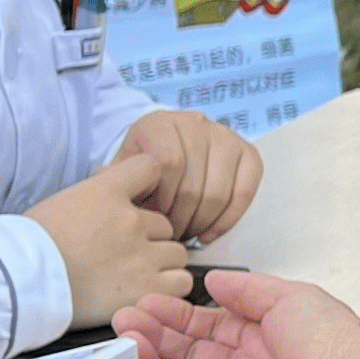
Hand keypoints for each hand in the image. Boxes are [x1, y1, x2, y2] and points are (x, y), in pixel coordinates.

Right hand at [28, 153, 194, 326]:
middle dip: (150, 237)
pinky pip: (181, 283)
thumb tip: (113, 184)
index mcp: (107, 191)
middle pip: (165, 224)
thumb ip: (98, 194)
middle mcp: (131, 220)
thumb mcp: (64, 201)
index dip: (149, 184)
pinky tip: (147, 290)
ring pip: (177, 253)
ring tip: (134, 274)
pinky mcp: (146, 288)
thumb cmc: (33, 244)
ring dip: (162, 263)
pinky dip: (169, 287)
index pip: (151, 167)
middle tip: (124, 253)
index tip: (140, 201)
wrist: (19, 281)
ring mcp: (142, 255)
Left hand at [114, 110, 263, 242]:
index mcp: (160, 123)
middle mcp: (196, 123)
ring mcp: (226, 137)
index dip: (162, 199)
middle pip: (194, 183)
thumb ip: (115, 182)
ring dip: (202, 222)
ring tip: (188, 233)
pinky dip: (227, 220)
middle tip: (171, 235)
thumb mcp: (124, 170)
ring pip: (220, 192)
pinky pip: (244, 193)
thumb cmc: (143, 167)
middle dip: (181, 218)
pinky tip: (209, 233)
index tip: (154, 219)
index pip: (169, 164)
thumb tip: (111, 196)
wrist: (166, 151)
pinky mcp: (248, 154)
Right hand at [115, 270, 359, 358]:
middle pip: (185, 356)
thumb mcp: (289, 296)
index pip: (205, 327)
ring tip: (125, 346)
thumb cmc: (334, 343)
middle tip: (126, 324)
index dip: (173, 316)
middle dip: (152, 338)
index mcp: (262, 339)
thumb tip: (216, 280)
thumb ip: (247, 288)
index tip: (146, 305)